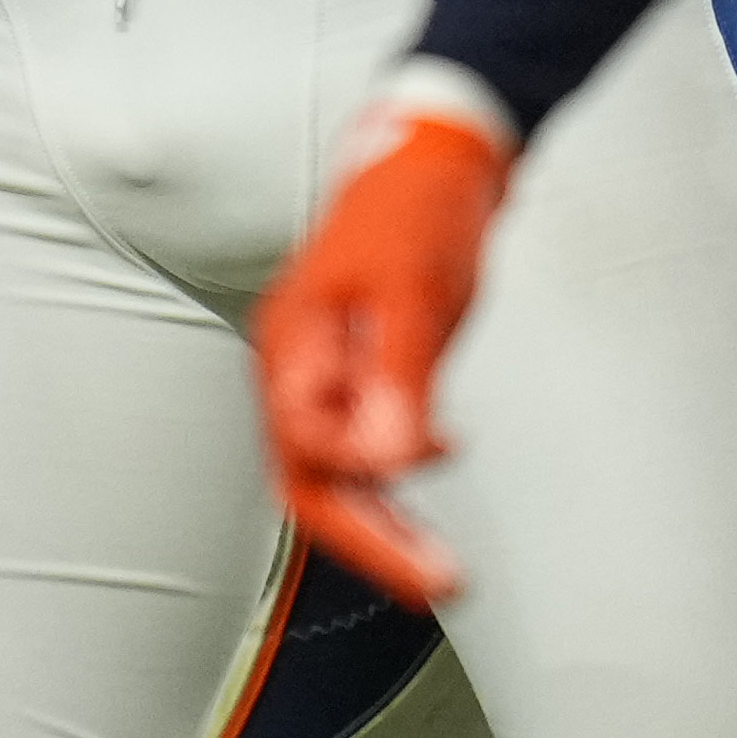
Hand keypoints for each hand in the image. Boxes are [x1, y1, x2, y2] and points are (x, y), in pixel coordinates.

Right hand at [253, 64, 518, 606]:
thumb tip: (392, 458)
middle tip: (437, 581)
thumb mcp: (417, 292)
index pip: (305, 442)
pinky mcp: (354, 370)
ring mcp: (322, 371)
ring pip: (335, 474)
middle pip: (311, 479)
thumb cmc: (419, 209)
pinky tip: (429, 480)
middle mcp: (295, 366)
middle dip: (371, 538)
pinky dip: (393, 479)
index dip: (362, 471)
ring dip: (385, 523)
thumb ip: (401, 377)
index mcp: (294, 344)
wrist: (437, 156)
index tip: (429, 465)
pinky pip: (359, 448)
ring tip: (442, 568)